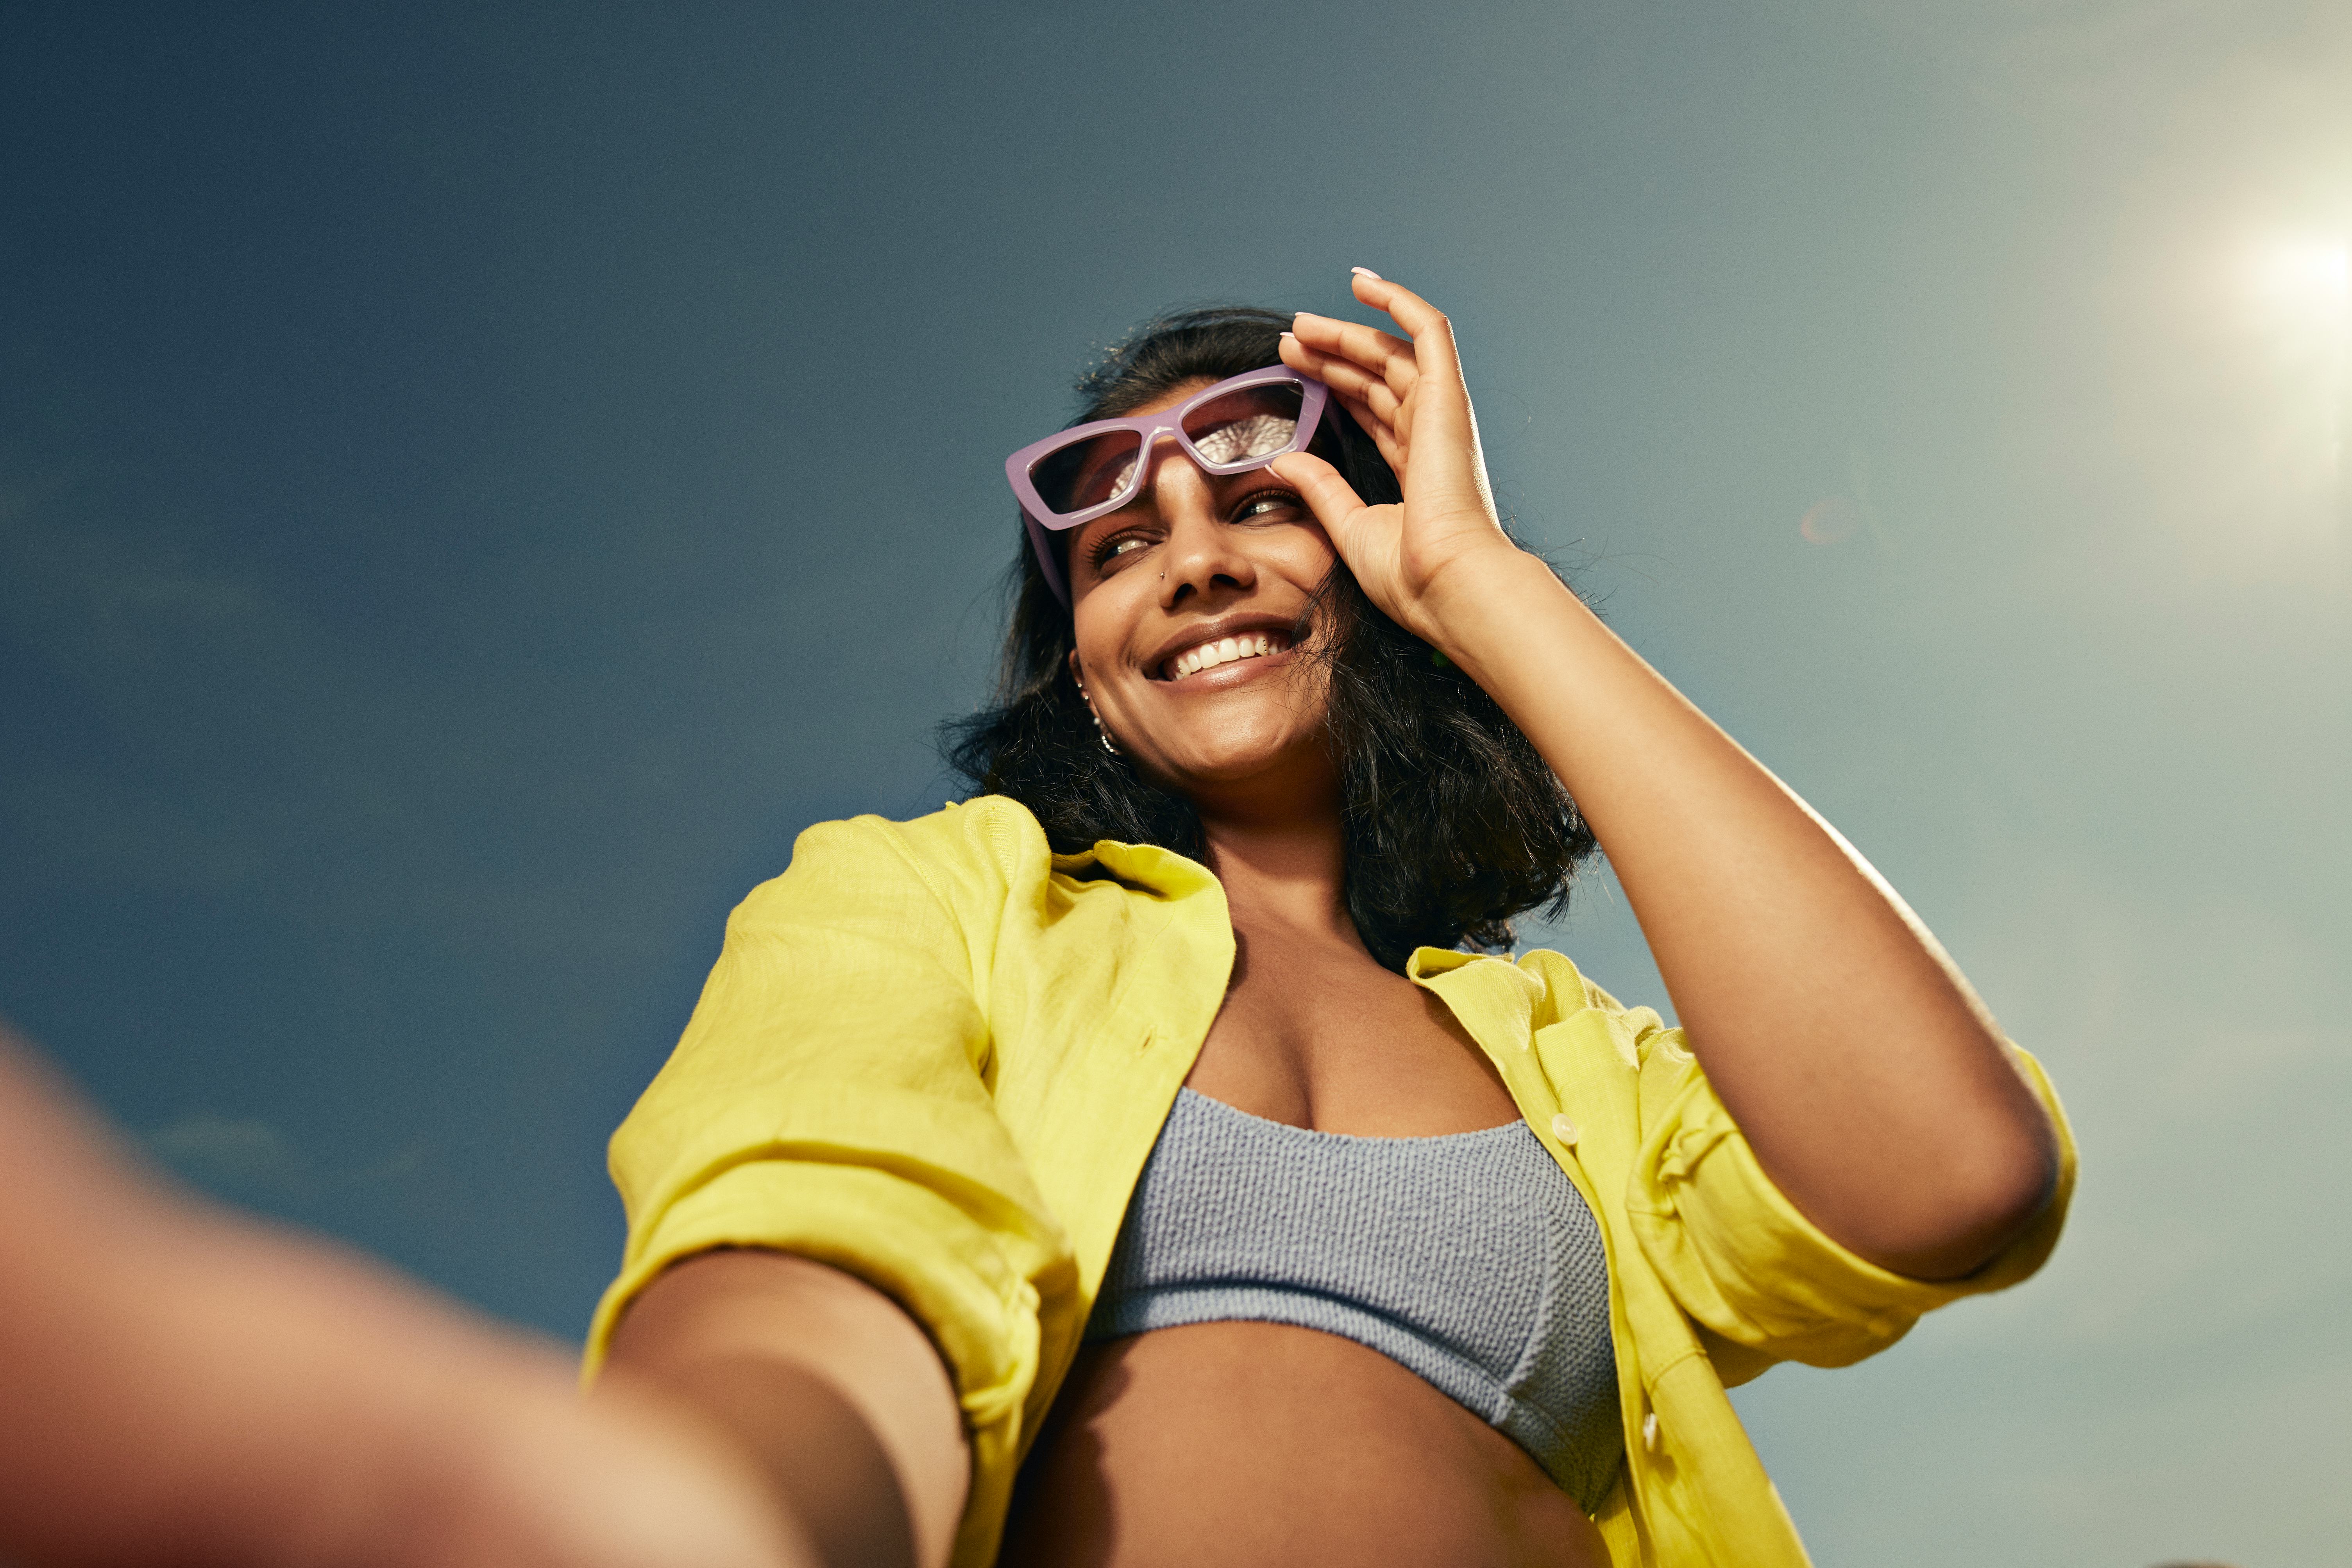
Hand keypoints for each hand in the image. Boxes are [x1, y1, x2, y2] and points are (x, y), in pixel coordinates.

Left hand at [1271, 271, 1529, 645]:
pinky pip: (1428, 330)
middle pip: (1378, 378)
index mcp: (1417, 472)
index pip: (1373, 413)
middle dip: (1333, 355)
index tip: (1293, 371)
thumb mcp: (1349, 526)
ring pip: (1392, 353)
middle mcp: (1433, 437)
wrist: (1449, 584)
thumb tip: (1283, 463)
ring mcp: (1442, 415)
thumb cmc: (1411, 576)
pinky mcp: (1448, 397)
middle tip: (1288, 342)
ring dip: (1347, 333)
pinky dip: (1398, 301)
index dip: (1335, 387)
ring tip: (1300, 325)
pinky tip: (1361, 283)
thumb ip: (1321, 489)